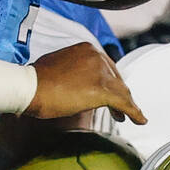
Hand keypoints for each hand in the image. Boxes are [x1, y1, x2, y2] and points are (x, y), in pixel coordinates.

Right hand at [26, 43, 146, 124]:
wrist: (30, 87)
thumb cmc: (36, 81)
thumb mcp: (58, 67)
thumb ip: (73, 71)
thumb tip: (79, 82)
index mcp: (86, 49)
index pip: (106, 68)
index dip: (111, 83)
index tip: (111, 94)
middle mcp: (97, 56)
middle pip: (116, 79)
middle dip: (120, 95)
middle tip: (120, 110)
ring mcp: (101, 72)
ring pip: (121, 91)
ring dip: (127, 105)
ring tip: (130, 117)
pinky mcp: (103, 89)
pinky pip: (124, 103)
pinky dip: (134, 113)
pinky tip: (139, 120)